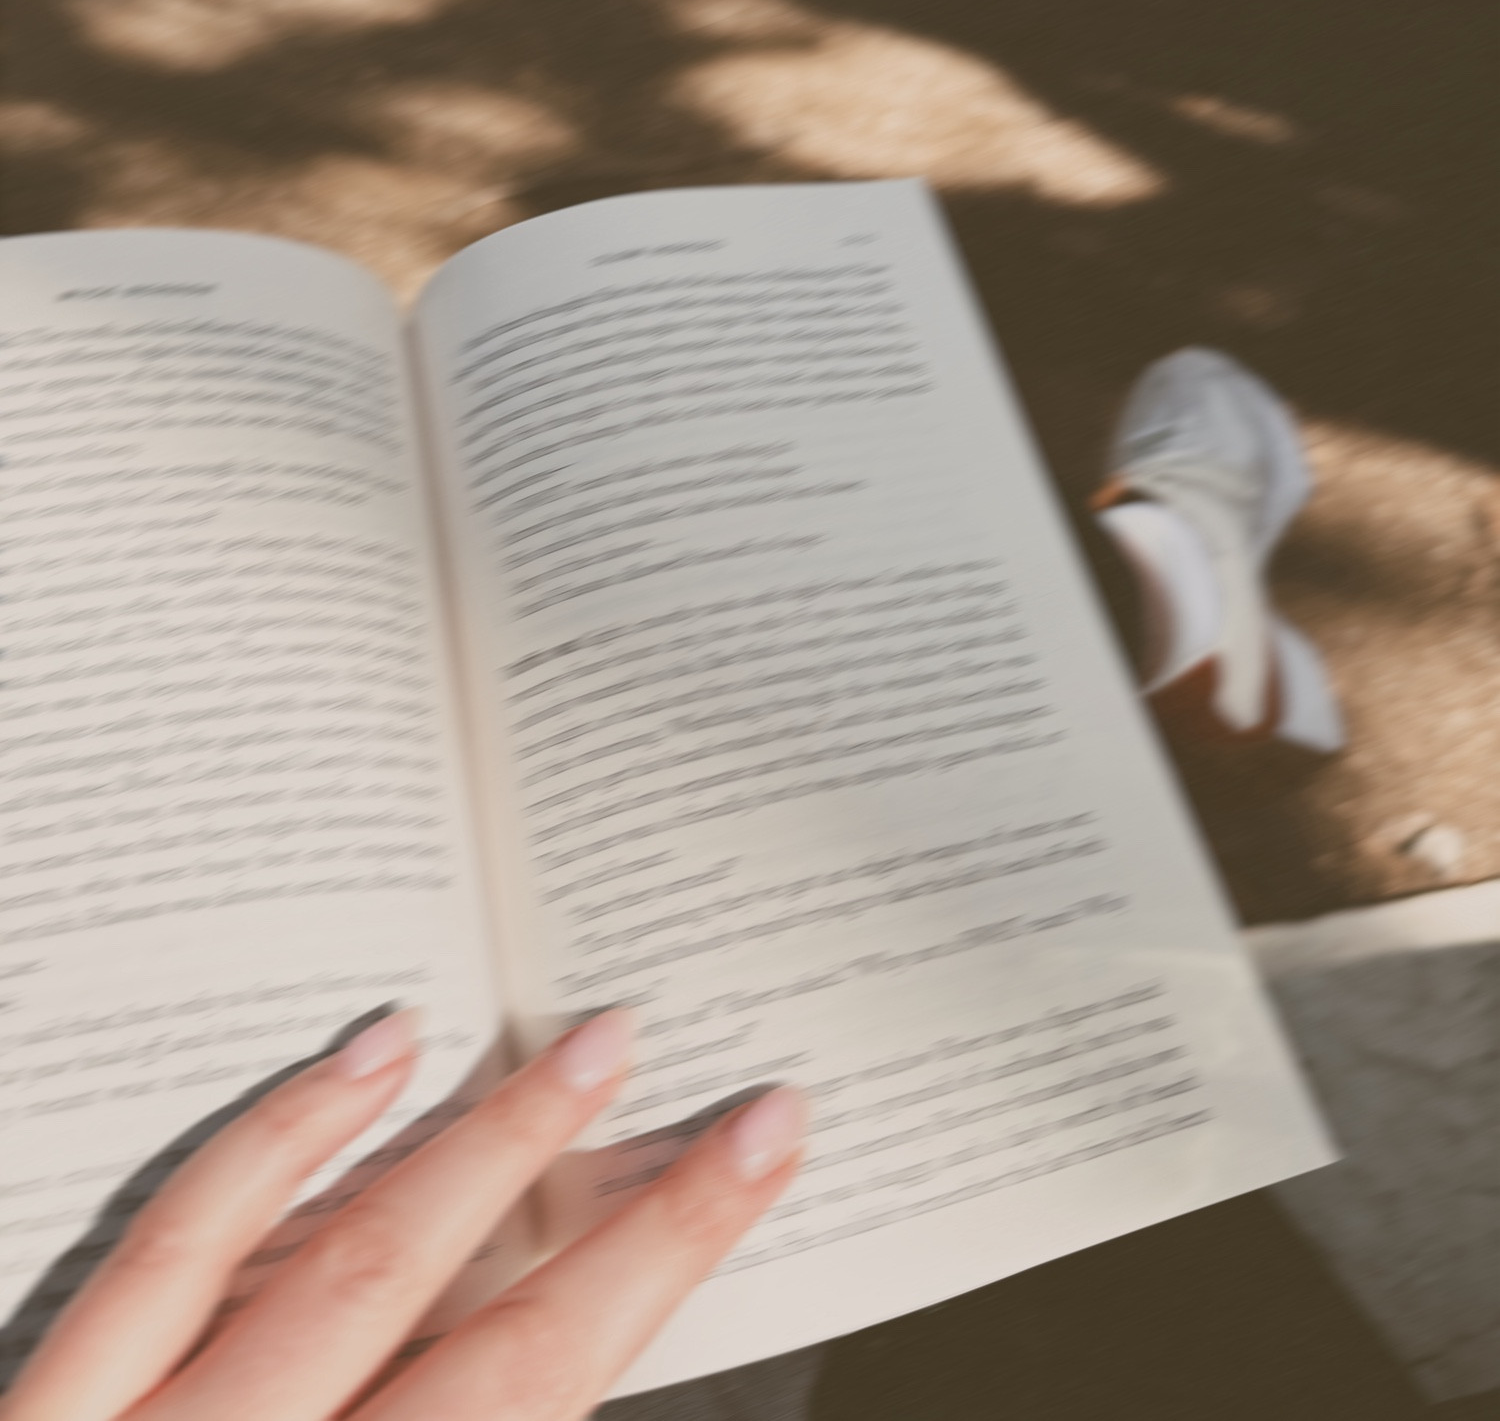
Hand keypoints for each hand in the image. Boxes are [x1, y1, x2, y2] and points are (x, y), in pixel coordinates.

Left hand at [1, 1010, 805, 1420]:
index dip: (669, 1258)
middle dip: (597, 1187)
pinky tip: (357, 1060)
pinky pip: (169, 1244)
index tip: (759, 1148)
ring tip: (565, 1046)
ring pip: (333, 1253)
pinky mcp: (42, 1411)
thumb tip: (577, 1380)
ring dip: (461, 1141)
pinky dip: (276, 1140)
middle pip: (468, 1313)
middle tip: (683, 1070)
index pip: (547, 1385)